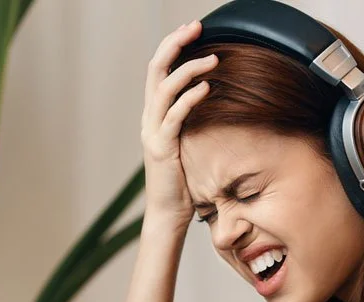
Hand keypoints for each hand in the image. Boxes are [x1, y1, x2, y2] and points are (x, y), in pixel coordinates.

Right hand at [141, 19, 218, 228]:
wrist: (168, 212)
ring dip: (188, 69)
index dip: (172, 46)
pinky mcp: (162, 148)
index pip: (158, 70)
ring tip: (212, 59)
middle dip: (174, 44)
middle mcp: (149, 118)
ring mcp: (153, 132)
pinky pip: (174, 116)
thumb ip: (193, 120)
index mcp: (154, 114)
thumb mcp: (188, 143)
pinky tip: (207, 88)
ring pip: (164, 89)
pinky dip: (190, 98)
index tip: (192, 30)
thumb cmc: (183, 180)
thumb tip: (213, 98)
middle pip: (155, 70)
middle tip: (196, 27)